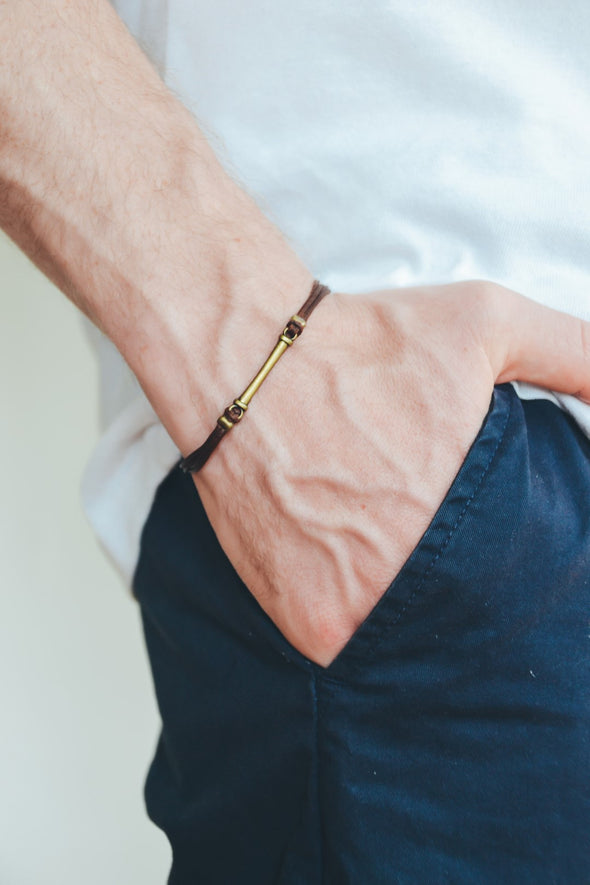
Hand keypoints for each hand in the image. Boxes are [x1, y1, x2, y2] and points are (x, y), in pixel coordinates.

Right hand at [192, 279, 589, 666]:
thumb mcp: (490, 323)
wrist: (245, 363)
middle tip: (409, 520)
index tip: (466, 522)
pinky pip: (348, 643)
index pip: (525, 578)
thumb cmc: (365, 342)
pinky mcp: (308, 626)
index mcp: (477, 524)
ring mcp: (360, 615)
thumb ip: (577, 358)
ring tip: (369, 531)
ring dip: (398, 598)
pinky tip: (333, 550)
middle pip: (467, 609)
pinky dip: (347, 608)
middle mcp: (420, 584)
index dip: (499, 549)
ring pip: (410, 634)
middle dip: (452, 574)